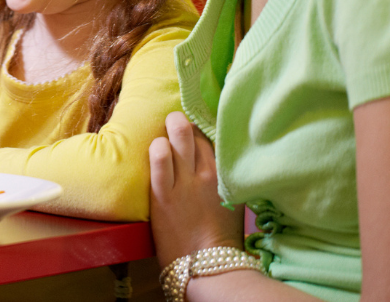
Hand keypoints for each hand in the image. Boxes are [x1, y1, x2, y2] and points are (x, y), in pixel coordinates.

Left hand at [149, 112, 244, 266]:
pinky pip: (159, 158)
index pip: (215, 136)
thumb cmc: (220, 236)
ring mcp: (186, 181)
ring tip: (166, 132)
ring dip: (170, 129)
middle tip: (175, 123)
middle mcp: (209, 173)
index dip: (202, 125)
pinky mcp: (163, 193)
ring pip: (179, 136)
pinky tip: (157, 148)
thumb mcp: (232, 200)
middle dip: (183, 122)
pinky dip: (157, 148)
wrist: (206, 267)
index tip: (193, 124)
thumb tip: (213, 155)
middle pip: (197, 131)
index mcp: (228, 175)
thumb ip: (225, 176)